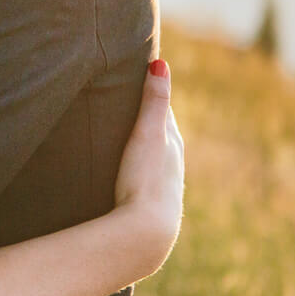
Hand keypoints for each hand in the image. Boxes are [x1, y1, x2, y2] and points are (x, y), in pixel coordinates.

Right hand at [112, 60, 184, 273]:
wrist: (147, 232)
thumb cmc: (146, 179)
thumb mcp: (149, 134)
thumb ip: (153, 100)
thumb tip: (160, 63)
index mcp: (172, 145)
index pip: (163, 112)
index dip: (151, 95)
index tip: (139, 78)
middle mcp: (172, 165)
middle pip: (161, 136)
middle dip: (147, 121)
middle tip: (126, 105)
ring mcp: (163, 186)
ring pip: (153, 160)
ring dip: (141, 148)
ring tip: (122, 139)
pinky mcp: (149, 205)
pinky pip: (144, 179)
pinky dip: (136, 169)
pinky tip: (124, 176)